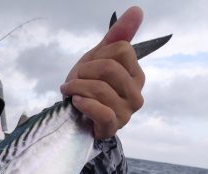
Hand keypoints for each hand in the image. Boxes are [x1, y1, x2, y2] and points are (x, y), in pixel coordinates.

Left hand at [60, 6, 144, 138]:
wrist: (76, 116)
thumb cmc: (89, 86)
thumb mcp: (99, 58)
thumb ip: (117, 36)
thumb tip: (136, 10)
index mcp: (136, 75)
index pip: (121, 49)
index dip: (97, 55)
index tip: (87, 67)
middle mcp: (136, 94)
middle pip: (109, 68)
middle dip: (83, 72)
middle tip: (74, 80)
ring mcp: (126, 113)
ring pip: (100, 90)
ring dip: (77, 88)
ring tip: (70, 92)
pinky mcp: (113, 127)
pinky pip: (101, 112)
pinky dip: (83, 104)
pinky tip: (76, 102)